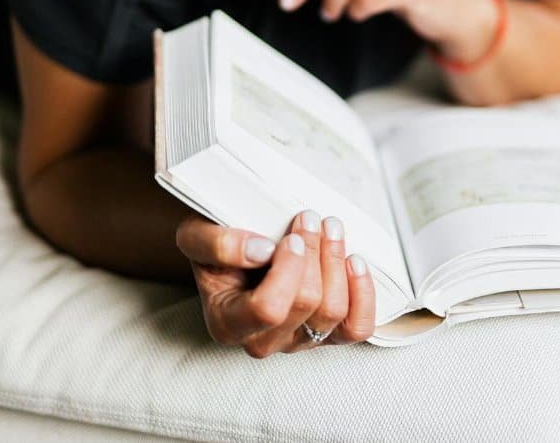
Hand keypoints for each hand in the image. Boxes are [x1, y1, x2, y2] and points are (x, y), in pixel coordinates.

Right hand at [175, 209, 374, 356]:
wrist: (229, 252)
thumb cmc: (215, 245)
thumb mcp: (196, 235)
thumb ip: (217, 243)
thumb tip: (261, 251)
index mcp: (227, 324)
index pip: (269, 308)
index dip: (289, 269)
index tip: (290, 237)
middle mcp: (263, 341)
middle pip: (307, 304)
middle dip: (314, 254)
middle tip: (311, 218)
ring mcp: (297, 341)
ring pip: (334, 313)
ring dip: (337, 263)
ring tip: (331, 229)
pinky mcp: (326, 334)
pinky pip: (356, 328)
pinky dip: (363, 294)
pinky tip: (355, 261)